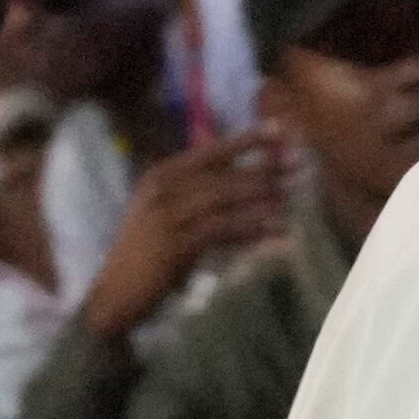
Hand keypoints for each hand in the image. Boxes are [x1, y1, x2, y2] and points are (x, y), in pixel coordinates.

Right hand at [79, 130, 292, 340]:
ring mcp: (168, 216)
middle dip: (266, 170)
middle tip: (299, 167)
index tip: (279, 130)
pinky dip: (253, 231)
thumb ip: (199, 189)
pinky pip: (225, 231)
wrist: (118, 289)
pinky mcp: (177, 245)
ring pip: (227, 200)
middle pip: (225, 174)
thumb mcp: (167, 210)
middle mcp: (163, 189)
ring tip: (293, 197)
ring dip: (264, 198)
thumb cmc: (149, 250)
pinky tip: (279, 233)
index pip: (210, 151)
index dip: (247, 140)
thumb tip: (247, 175)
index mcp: (162, 175)